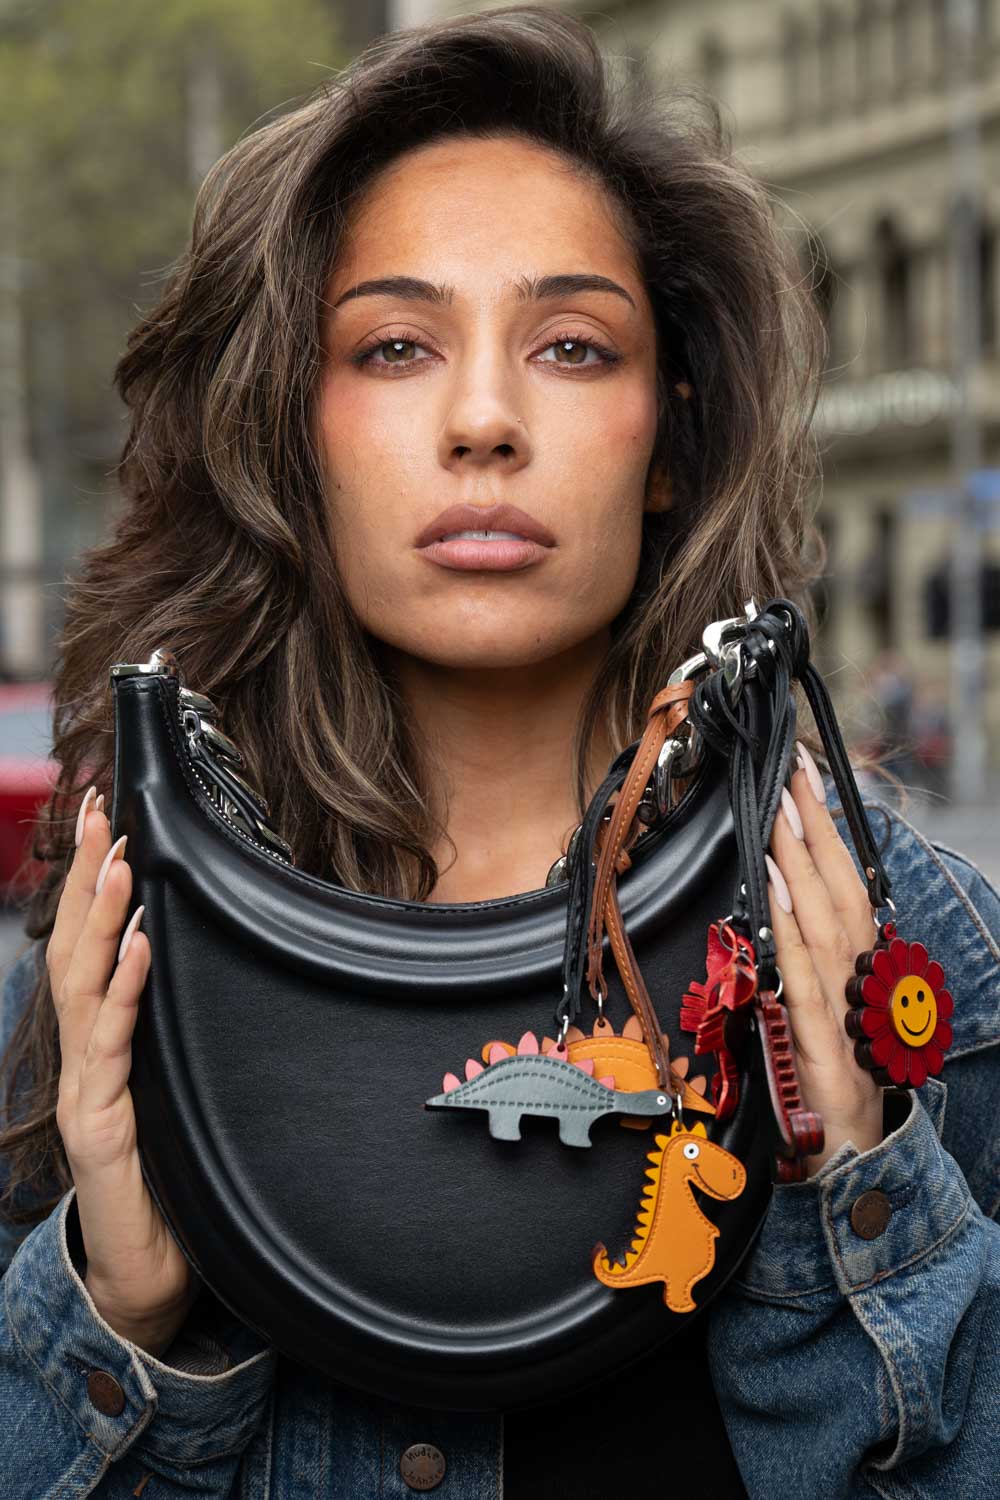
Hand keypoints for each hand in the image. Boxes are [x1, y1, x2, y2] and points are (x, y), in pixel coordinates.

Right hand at [47, 788, 198, 1354]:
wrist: (145, 1275)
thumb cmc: (164, 1182)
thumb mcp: (172, 1091)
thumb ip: (171, 1036)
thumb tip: (196, 966)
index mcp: (99, 1046)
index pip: (87, 946)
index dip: (90, 884)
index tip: (105, 822)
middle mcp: (82, 1059)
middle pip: (73, 949)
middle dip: (84, 877)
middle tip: (97, 810)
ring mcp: (84, 1090)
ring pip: (82, 986)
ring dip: (101, 915)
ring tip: (119, 856)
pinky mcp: (97, 1125)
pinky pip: (112, 1045)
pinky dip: (123, 989)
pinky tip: (137, 944)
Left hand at [764, 744, 883, 1176]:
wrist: (855, 1156)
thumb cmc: (835, 1080)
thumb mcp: (821, 1007)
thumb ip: (804, 957)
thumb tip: (777, 898)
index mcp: (858, 965)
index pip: (843, 882)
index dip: (826, 829)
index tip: (804, 777)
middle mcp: (858, 976)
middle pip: (838, 887)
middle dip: (814, 824)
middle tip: (793, 768)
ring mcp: (844, 1007)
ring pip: (822, 919)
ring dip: (801, 860)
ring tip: (782, 808)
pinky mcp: (822, 1042)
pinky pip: (802, 974)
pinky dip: (790, 926)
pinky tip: (774, 887)